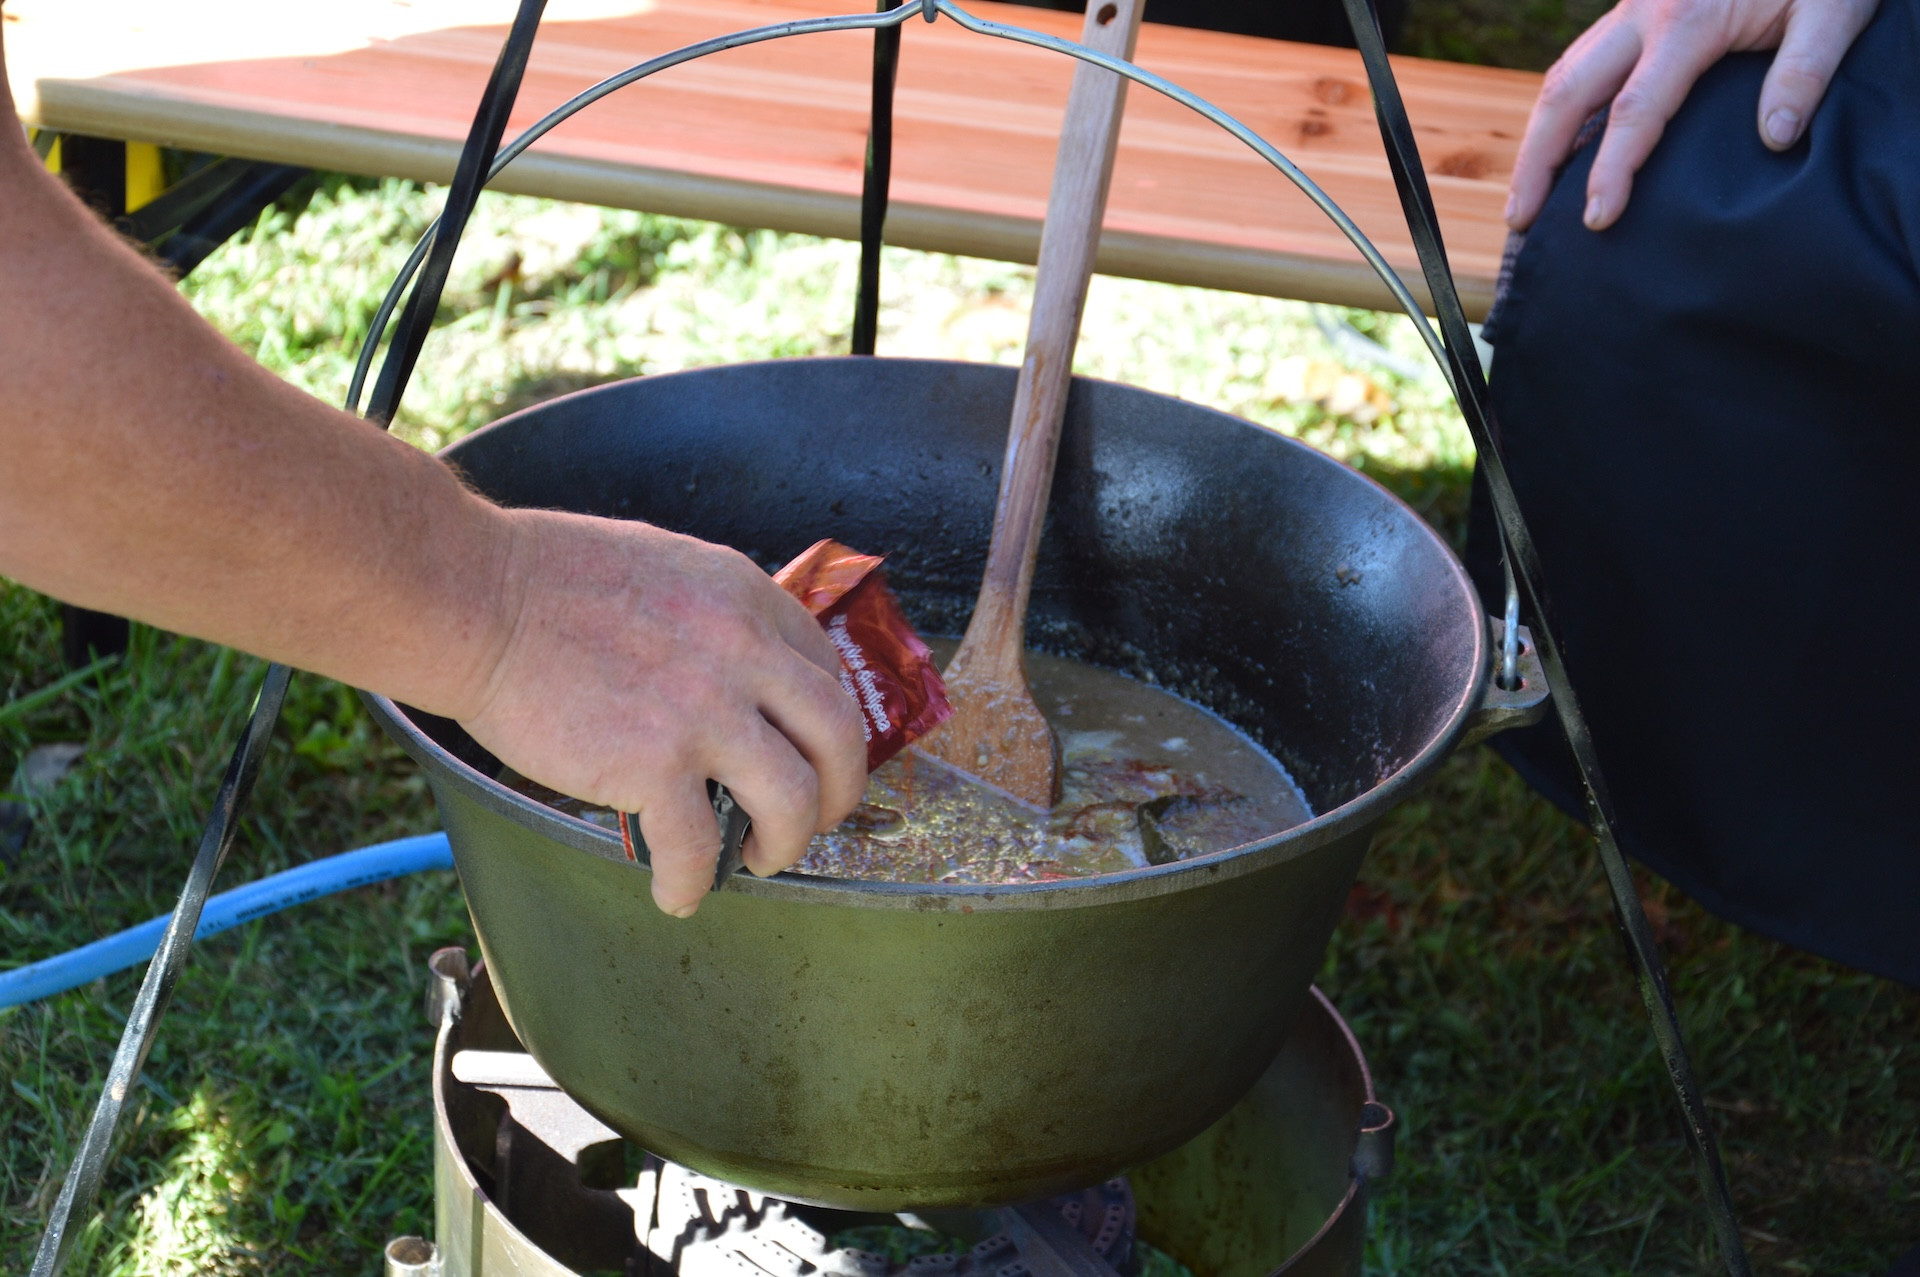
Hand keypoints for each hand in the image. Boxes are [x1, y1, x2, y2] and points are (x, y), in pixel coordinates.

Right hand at [457, 511, 866, 916]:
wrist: (475, 599)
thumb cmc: (543, 578)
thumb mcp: (663, 567)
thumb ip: (712, 616)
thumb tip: (729, 668)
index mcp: (745, 598)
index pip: (827, 670)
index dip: (827, 725)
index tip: (813, 753)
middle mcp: (743, 651)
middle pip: (840, 738)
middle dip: (839, 792)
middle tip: (816, 818)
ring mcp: (705, 710)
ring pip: (795, 800)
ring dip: (785, 844)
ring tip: (755, 859)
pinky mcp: (654, 765)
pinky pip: (699, 847)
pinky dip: (693, 884)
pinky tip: (677, 894)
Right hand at [1505, 0, 1880, 231]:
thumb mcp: (1836, 10)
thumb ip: (1806, 70)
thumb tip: (1776, 136)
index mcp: (1687, 17)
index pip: (1634, 109)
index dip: (1611, 169)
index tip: (1597, 219)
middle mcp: (1643, 11)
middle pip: (1567, 92)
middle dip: (1536, 161)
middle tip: (1519, 221)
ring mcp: (1632, 9)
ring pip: (1562, 75)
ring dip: (1538, 138)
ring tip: (1525, 196)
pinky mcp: (1634, 12)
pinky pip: (1581, 63)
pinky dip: (1560, 112)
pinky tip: (1557, 150)